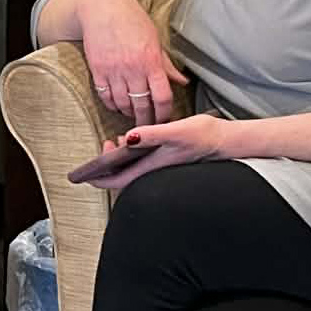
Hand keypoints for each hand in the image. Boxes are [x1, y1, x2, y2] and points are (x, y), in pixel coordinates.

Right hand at [78, 0, 186, 125]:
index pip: (162, 97)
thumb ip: (167, 65)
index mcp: (151, 60)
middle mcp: (133, 68)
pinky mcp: (97, 70)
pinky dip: (112, 104)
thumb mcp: (154, 39)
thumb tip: (182, 81)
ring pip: (123, 104)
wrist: (102, 7)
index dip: (164, 114)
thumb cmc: (132, 20)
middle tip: (149, 126)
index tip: (164, 120)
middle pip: (142, 106)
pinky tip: (117, 104)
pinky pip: (105, 96)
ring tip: (133, 114)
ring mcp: (114, 70)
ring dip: (129, 113)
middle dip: (147, 120)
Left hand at [87, 113, 226, 190]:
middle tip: (99, 152)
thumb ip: (151, 134)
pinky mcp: (168, 161)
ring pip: (133, 170)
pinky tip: (134, 142)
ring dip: (119, 161)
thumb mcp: (175, 130)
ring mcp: (162, 167)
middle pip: (123, 177)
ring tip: (112, 145)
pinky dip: (132, 156)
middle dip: (106, 168)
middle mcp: (155, 171)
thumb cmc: (203, 136)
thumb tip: (127, 138)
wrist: (227, 141)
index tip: (83, 176)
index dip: (99, 179)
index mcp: (153, 167)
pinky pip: (143, 164)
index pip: (118, 180)